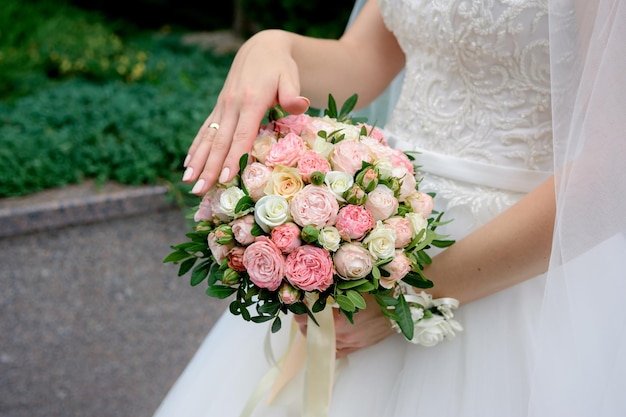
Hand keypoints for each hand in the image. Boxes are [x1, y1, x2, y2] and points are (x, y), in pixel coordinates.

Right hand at [182, 30, 309, 194]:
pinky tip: (188, 163)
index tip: (224, 178)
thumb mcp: (290, 76)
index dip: (232, 157)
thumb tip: (301, 104)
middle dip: (208, 167)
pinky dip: (196, 147)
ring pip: (208, 138)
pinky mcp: (219, 108)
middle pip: (220, 142)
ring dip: (197, 161)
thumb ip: (292, 92)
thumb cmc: (280, 66)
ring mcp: (223, 106)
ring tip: (188, 181)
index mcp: (250, 101)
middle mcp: (232, 105)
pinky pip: (205, 130)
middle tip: (199, 190)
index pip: (240, 135)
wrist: (261, 48)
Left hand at [293, 294, 394, 357]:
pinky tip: (327, 337)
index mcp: (341, 321)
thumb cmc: (381, 292)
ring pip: (324, 345)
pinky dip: (329, 345)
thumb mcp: (356, 286)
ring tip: (313, 324)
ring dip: (316, 335)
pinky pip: (338, 352)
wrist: (405, 306)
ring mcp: (352, 343)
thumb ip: (335, 288)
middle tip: (303, 312)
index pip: (310, 320)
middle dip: (306, 324)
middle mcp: (344, 336)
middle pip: (313, 335)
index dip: (300, 312)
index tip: (297, 304)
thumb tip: (316, 284)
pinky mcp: (359, 347)